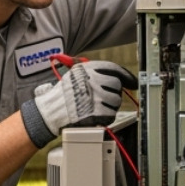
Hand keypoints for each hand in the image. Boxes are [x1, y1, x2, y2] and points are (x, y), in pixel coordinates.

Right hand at [20, 60, 136, 147]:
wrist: (51, 111)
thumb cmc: (63, 94)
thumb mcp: (75, 74)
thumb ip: (95, 72)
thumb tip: (120, 77)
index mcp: (87, 68)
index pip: (114, 68)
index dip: (127, 76)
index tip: (133, 82)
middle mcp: (92, 80)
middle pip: (117, 85)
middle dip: (114, 92)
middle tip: (103, 98)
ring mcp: (95, 96)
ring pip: (116, 100)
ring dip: (110, 106)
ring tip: (96, 107)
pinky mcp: (96, 111)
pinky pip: (111, 114)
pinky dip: (106, 117)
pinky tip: (95, 115)